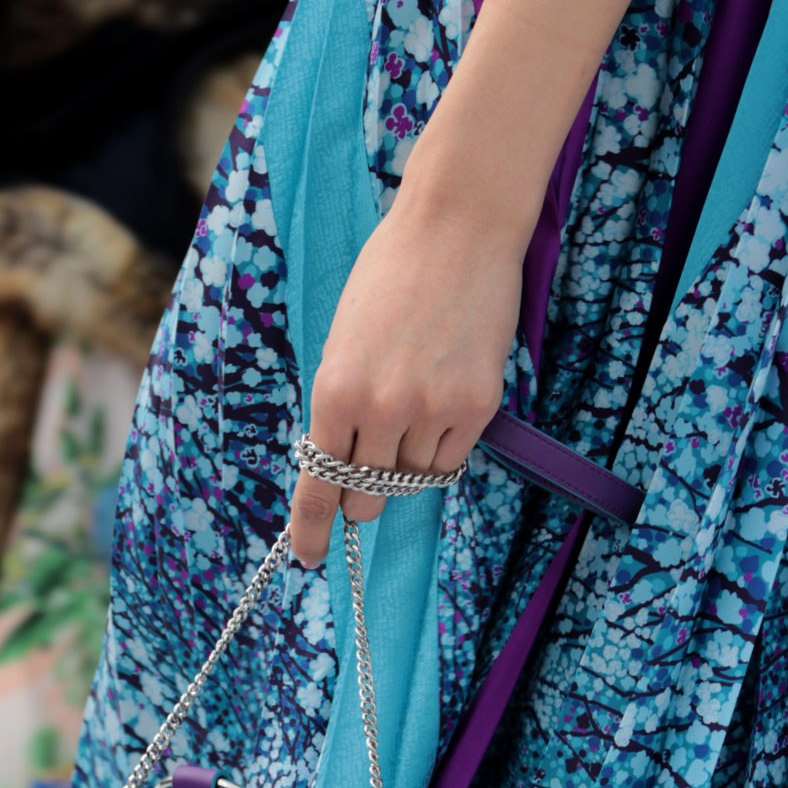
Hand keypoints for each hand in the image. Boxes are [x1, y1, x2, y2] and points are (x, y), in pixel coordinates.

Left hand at [288, 185, 522, 566]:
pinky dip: (440, 450)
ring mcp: (432, 412)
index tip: (310, 557)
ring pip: (412, 479)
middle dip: (364, 494)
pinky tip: (441, 408)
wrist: (457, 230)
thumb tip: (342, 465)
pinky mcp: (477, 408)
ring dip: (407, 463)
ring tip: (414, 408)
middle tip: (369, 471)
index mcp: (334, 390)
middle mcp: (380, 409)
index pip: (317, 484)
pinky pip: (450, 461)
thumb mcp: (343, 343)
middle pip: (368, 495)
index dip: (312, 529)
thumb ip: (340, 406)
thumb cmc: (390, 278)